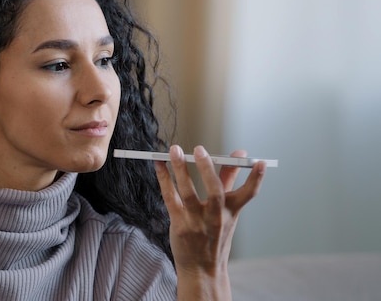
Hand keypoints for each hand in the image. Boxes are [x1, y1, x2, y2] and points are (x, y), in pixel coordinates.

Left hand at [154, 145, 265, 299]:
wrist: (202, 270)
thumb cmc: (214, 235)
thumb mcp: (227, 211)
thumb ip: (229, 180)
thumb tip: (239, 154)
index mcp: (231, 212)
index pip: (249, 194)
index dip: (256, 178)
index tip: (260, 162)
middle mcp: (216, 217)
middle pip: (215, 191)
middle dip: (207, 169)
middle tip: (199, 149)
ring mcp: (197, 222)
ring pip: (188, 193)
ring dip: (180, 169)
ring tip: (174, 150)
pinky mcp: (179, 225)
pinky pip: (170, 198)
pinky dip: (164, 180)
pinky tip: (159, 165)